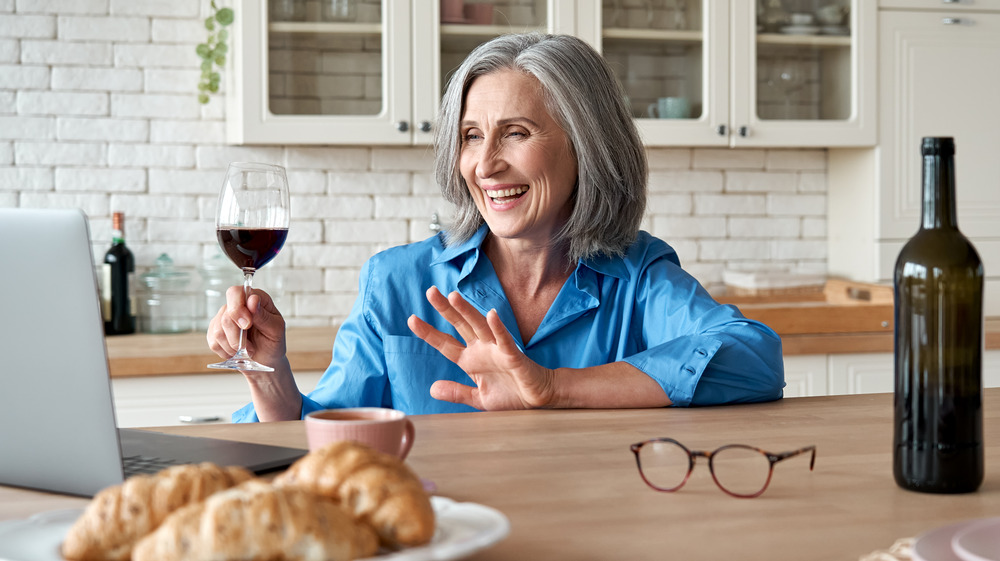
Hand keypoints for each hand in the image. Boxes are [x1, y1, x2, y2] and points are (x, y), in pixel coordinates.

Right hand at [206, 285, 286, 370]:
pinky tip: (237, 352)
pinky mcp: (214, 331)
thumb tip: (252, 300)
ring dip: (234, 346)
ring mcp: (223, 317)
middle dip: (237, 336)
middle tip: (250, 346)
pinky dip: (227, 351)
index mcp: (254, 298)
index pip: (236, 293)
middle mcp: (237, 305)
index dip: (238, 309)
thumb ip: (264, 316)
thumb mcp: (275, 329)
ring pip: (218, 331)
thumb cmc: (273, 341)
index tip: (247, 325)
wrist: (265, 358)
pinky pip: (214, 342)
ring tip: (247, 349)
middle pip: (226, 316)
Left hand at [407, 287, 556, 410]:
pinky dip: (498, 327)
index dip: (429, 332)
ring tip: (454, 297)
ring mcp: (497, 350)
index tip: (412, 319)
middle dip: (446, 309)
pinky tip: (491, 314)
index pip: (445, 343)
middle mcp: (481, 349)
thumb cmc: (510, 395)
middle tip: (430, 292)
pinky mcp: (513, 355)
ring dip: (468, 312)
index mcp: (470, 360)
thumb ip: (456, 392)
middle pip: (460, 325)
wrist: (537, 399)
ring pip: (480, 326)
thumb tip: (432, 388)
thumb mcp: (478, 399)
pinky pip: (505, 340)